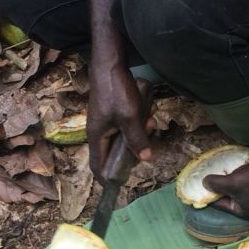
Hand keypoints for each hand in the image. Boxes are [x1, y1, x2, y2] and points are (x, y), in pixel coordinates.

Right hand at [87, 64, 152, 179]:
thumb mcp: (129, 117)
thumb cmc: (115, 90)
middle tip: (147, 143)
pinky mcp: (112, 113)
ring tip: (151, 121)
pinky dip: (137, 124)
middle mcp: (99, 133)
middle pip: (114, 154)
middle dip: (132, 151)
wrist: (109, 63)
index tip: (122, 184)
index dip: (108, 178)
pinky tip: (148, 113)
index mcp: (97, 137)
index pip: (98, 166)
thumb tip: (145, 158)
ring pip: (123, 139)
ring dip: (138, 135)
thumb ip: (136, 138)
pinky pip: (126, 126)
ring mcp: (105, 122)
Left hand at [202, 159, 248, 219]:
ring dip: (227, 180)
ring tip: (218, 171)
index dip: (208, 194)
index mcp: (243, 212)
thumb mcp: (232, 182)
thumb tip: (203, 183)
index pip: (220, 205)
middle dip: (218, 187)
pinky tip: (231, 168)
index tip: (198, 186)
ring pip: (234, 189)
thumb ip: (215, 184)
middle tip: (206, 176)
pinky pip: (242, 184)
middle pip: (227, 197)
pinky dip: (236, 177)